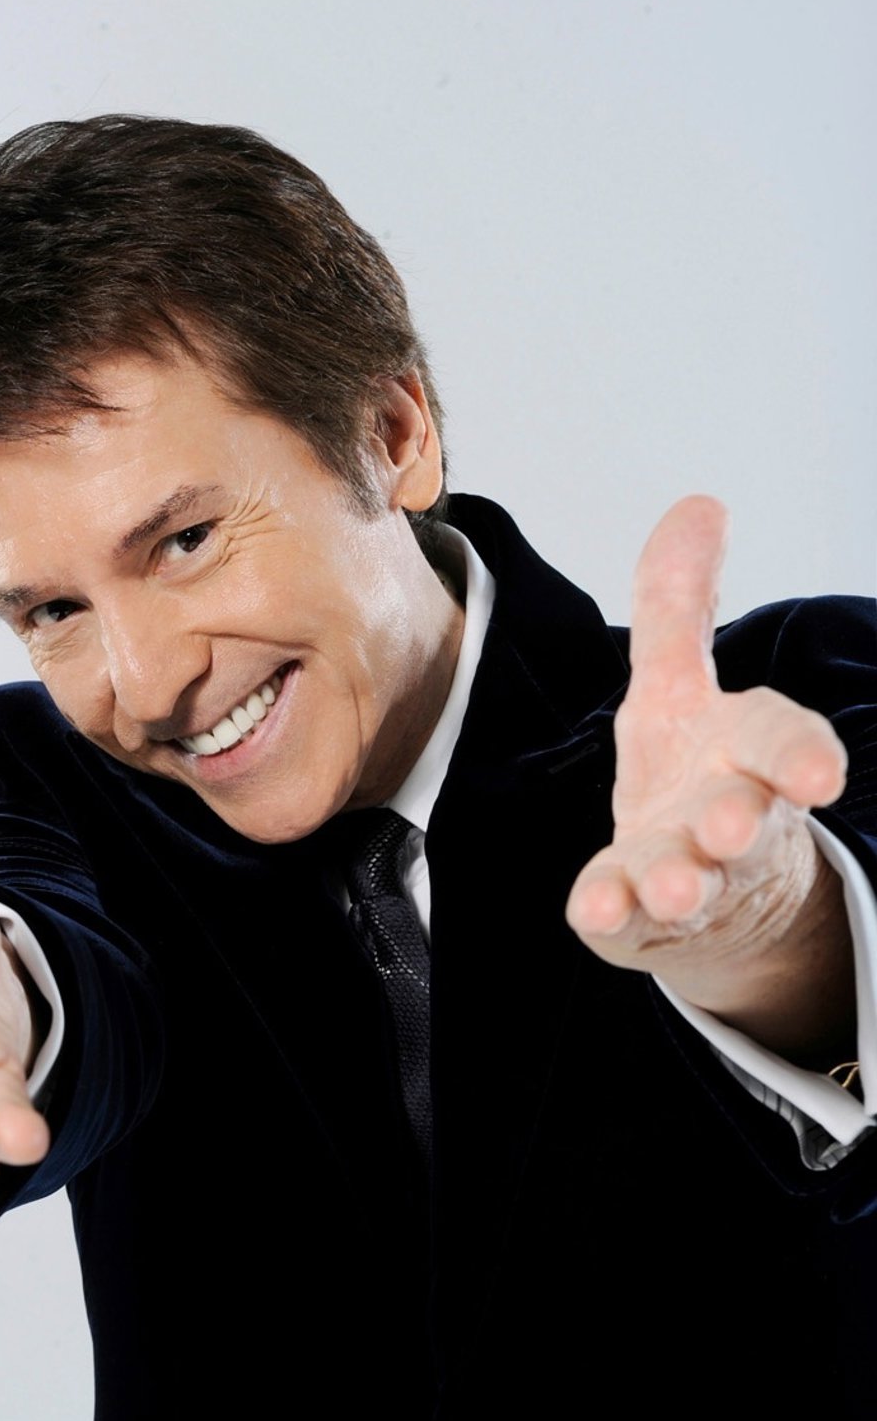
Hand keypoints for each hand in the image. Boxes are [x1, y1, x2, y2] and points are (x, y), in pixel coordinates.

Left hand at [565, 497, 852, 1057]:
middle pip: (743, 817)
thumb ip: (678, 605)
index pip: (782, 743)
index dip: (801, 755)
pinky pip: (626, 918)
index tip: (820, 774)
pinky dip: (616, 914)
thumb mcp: (679, 683)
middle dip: (739, 818)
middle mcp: (723, 816)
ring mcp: (685, 873)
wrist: (710, 888)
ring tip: (674, 884)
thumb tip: (700, 502)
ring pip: (691, 878)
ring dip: (681, 878)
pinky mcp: (638, 915)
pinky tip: (601, 911)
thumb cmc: (695, 771)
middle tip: (731, 823)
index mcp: (741, 752)